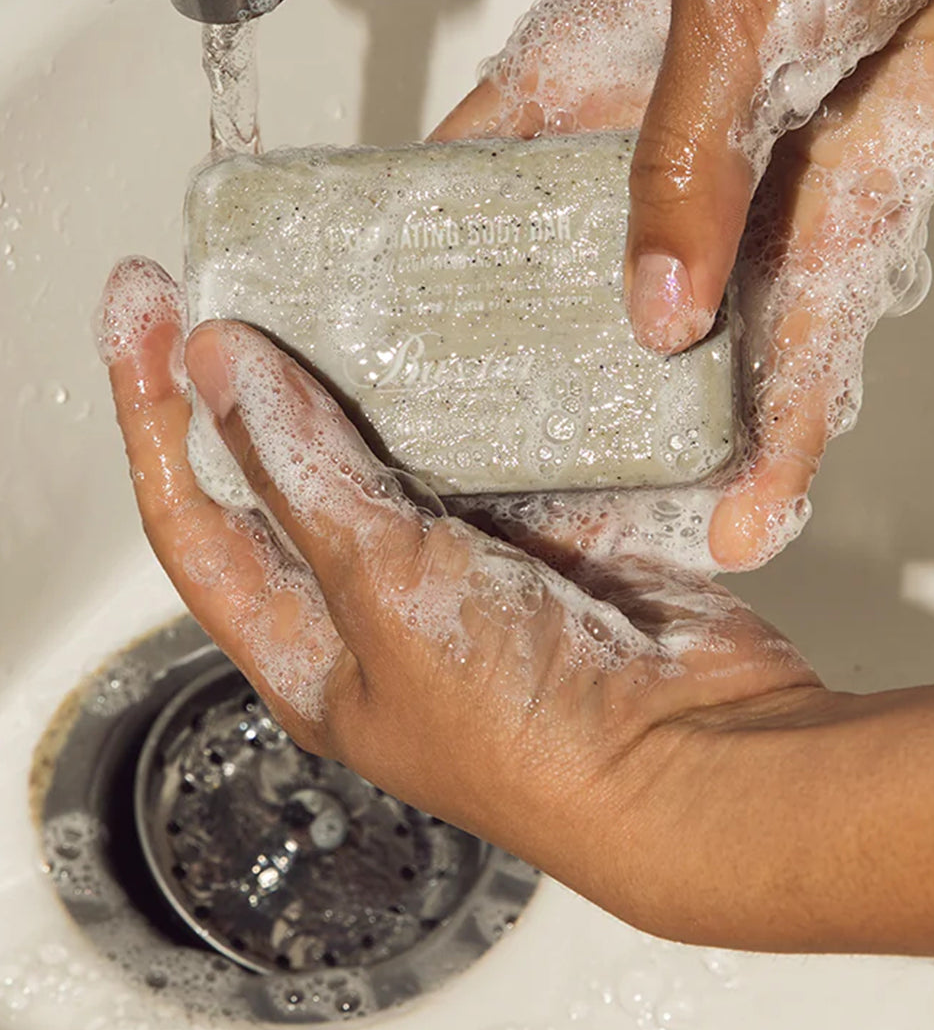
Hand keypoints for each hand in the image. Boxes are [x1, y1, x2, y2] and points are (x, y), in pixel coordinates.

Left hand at [100, 256, 815, 943]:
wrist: (695, 755)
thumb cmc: (537, 736)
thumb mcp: (391, 603)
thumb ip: (307, 481)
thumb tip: (221, 372)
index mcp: (309, 643)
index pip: (197, 517)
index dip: (157, 417)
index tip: (143, 316)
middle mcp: (374, 598)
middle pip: (288, 465)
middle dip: (257, 373)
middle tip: (239, 273)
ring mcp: (460, 553)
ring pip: (390, 435)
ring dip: (369, 363)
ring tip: (345, 277)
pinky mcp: (540, 518)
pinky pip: (487, 429)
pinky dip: (474, 378)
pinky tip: (463, 316)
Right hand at [434, 0, 933, 568]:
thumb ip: (683, 150)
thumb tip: (654, 305)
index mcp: (579, 72)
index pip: (466, 188)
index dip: (421, 276)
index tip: (386, 371)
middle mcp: (649, 151)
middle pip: (572, 294)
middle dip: (545, 396)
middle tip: (508, 504)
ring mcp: (741, 198)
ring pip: (689, 343)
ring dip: (668, 441)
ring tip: (631, 538)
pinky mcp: (834, 225)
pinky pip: (800, 339)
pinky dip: (783, 421)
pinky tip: (757, 495)